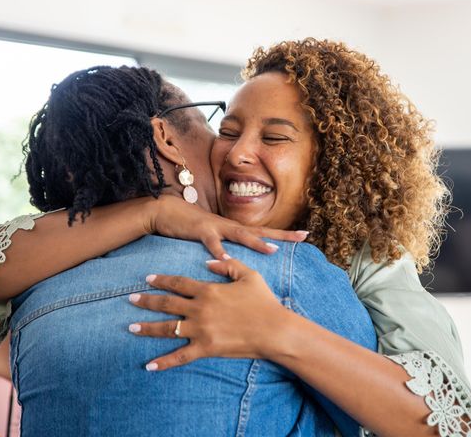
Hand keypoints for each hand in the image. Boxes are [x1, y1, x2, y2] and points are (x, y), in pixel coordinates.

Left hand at [128, 258, 288, 370]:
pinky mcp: (205, 349)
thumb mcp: (249, 275)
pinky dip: (164, 362)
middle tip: (130, 299)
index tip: (148, 278)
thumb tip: (208, 262)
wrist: (274, 330)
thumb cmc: (264, 302)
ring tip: (131, 328)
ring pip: (168, 329)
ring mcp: (201, 330)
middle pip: (166, 304)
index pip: (178, 283)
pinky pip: (180, 357)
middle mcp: (199, 309)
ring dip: (147, 328)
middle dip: (147, 301)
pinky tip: (149, 366)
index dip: (162, 280)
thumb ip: (228, 265)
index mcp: (208, 290)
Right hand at [148, 194, 308, 259]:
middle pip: (260, 230)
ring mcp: (216, 227)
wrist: (165, 211)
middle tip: (303, 236)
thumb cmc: (189, 226)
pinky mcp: (200, 230)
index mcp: (233, 229)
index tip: (305, 235)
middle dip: (282, 235)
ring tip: (271, 250)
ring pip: (240, 234)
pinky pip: (211, 242)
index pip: (262, 231)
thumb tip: (238, 258)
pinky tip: (226, 259)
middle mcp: (229, 226)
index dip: (283, 234)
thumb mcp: (211, 236)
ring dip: (256, 242)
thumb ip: (225, 245)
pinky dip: (219, 251)